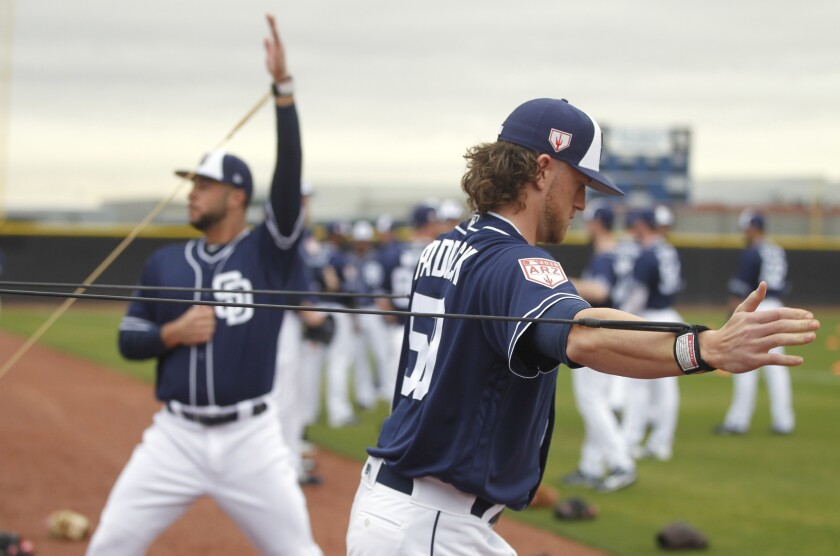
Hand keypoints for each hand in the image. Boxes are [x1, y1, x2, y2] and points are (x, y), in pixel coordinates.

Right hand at [161, 305, 215, 347]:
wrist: (176, 332)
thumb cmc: (186, 321)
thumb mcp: (192, 312)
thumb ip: (202, 309)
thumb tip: (212, 308)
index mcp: (195, 315)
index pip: (210, 313)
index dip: (211, 314)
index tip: (210, 316)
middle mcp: (196, 323)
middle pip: (212, 321)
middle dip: (212, 321)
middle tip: (210, 322)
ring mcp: (197, 331)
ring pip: (211, 329)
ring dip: (210, 329)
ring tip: (205, 328)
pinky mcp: (198, 339)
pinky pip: (209, 336)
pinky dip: (208, 335)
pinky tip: (203, 333)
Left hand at [264, 14, 288, 81]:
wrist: (279, 75)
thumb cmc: (274, 67)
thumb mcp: (269, 55)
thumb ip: (267, 46)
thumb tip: (265, 37)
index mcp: (275, 45)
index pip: (272, 33)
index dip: (271, 24)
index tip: (268, 16)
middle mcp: (278, 44)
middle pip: (274, 31)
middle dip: (271, 22)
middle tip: (268, 13)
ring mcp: (279, 46)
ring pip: (276, 33)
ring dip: (273, 25)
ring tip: (271, 16)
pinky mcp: (279, 50)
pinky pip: (277, 40)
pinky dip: (276, 33)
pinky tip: (273, 28)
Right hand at [700, 282, 818, 372]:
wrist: (714, 350)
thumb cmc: (731, 330)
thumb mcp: (740, 313)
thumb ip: (754, 299)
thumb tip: (764, 284)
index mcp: (752, 319)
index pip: (777, 314)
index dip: (795, 314)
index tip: (809, 315)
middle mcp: (753, 331)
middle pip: (781, 326)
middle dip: (800, 325)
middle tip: (817, 324)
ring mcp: (753, 346)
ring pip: (779, 340)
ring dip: (797, 339)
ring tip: (812, 336)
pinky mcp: (753, 360)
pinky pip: (773, 360)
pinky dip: (787, 360)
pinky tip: (799, 360)